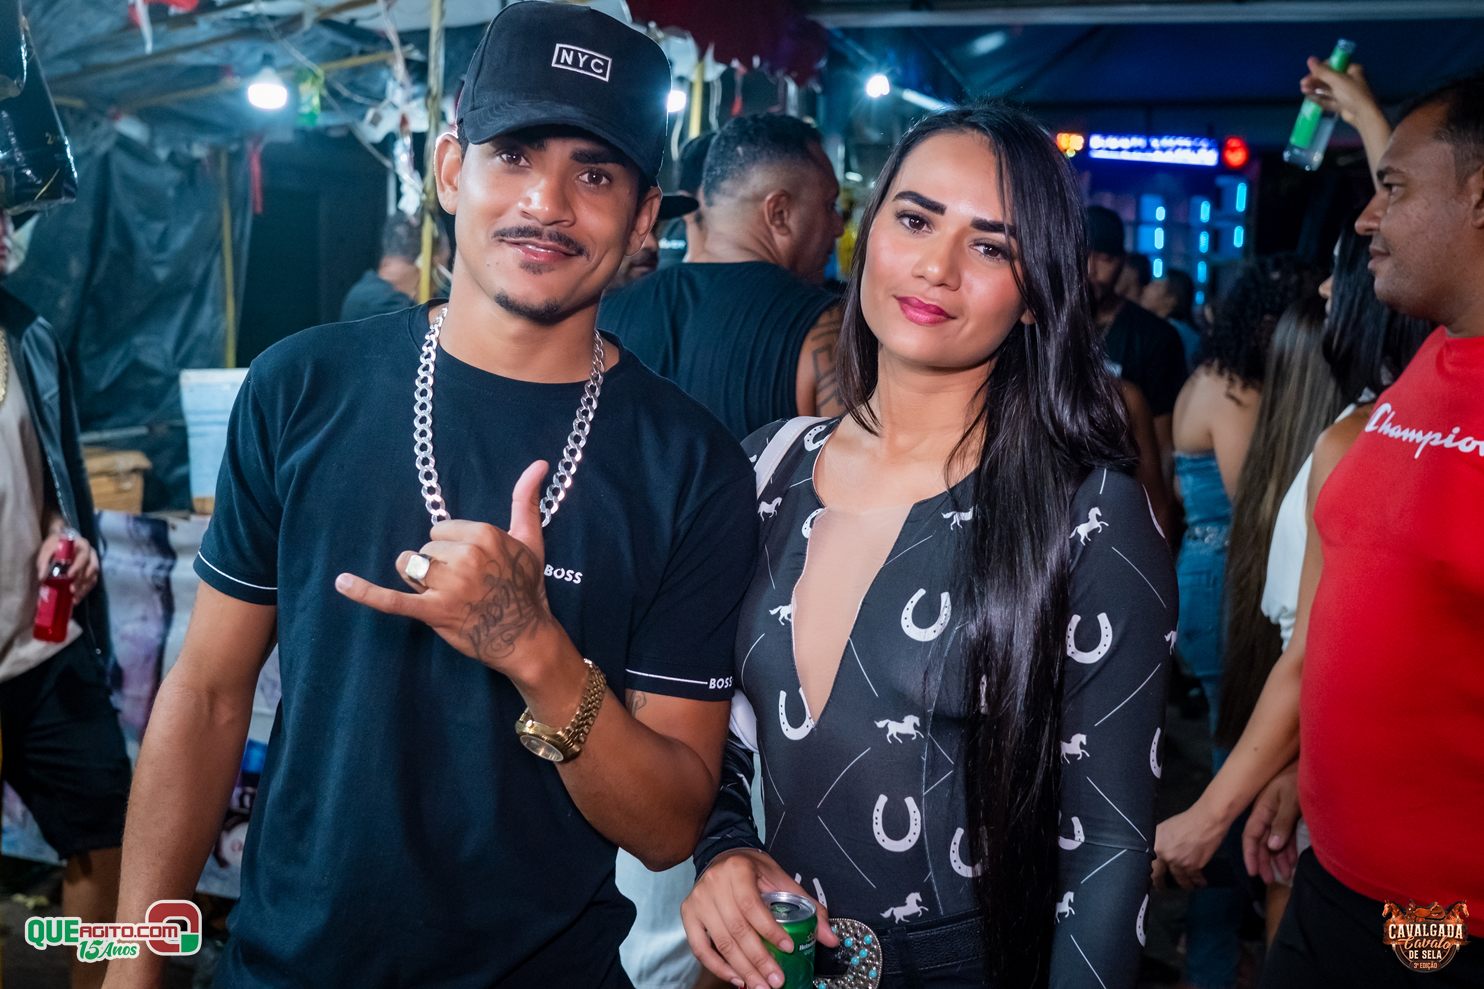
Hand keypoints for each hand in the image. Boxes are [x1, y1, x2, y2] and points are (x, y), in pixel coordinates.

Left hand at [36, 528, 99, 601]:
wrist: (62, 540)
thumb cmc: (55, 544)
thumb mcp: (47, 549)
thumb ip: (43, 561)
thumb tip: (41, 578)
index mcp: (82, 545)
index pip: (83, 556)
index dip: (78, 567)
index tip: (69, 576)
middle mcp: (91, 554)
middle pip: (91, 568)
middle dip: (81, 581)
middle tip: (72, 591)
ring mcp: (93, 563)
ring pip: (93, 577)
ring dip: (84, 588)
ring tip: (74, 599)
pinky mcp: (91, 572)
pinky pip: (92, 582)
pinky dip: (84, 591)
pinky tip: (76, 599)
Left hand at [334, 461, 559, 675]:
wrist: (527, 637)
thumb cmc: (526, 587)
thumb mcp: (530, 539)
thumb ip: (527, 499)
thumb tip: (540, 463)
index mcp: (484, 535)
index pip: (441, 530)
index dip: (452, 548)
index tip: (474, 566)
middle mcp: (465, 557)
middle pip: (425, 549)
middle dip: (437, 566)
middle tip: (466, 586)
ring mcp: (448, 586)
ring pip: (410, 567)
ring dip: (420, 581)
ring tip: (445, 595)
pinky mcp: (434, 612)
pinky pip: (392, 599)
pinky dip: (365, 592)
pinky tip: (341, 582)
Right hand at [682, 849, 838, 988]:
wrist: (724, 856)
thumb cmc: (754, 871)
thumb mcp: (782, 880)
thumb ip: (808, 907)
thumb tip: (831, 939)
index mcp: (738, 870)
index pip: (752, 906)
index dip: (769, 930)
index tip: (788, 949)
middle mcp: (713, 884)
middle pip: (736, 929)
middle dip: (758, 960)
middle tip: (776, 980)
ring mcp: (698, 900)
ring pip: (720, 942)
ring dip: (742, 969)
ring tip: (761, 985)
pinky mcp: (688, 914)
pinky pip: (700, 948)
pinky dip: (719, 967)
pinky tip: (738, 979)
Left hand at [1152, 799, 1228, 889]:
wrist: (1206, 819)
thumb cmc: (1187, 820)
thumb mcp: (1165, 828)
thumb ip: (1159, 841)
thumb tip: (1156, 851)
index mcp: (1154, 843)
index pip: (1145, 863)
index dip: (1147, 872)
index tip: (1148, 878)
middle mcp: (1162, 854)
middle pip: (1157, 875)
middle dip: (1160, 885)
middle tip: (1161, 888)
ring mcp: (1177, 862)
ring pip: (1179, 880)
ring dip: (1184, 885)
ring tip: (1186, 886)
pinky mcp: (1193, 867)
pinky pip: (1194, 879)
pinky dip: (1198, 882)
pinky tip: (1200, 883)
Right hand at [1243, 762, 1300, 882]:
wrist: (1315, 766)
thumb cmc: (1299, 780)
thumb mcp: (1290, 800)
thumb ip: (1282, 822)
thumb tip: (1272, 846)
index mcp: (1262, 809)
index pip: (1251, 835)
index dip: (1250, 854)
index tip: (1253, 872)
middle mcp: (1268, 814)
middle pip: (1262, 842)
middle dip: (1264, 862)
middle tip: (1270, 881)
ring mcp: (1279, 815)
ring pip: (1275, 842)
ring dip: (1278, 859)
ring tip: (1285, 876)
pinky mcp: (1290, 817)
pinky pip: (1286, 838)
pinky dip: (1288, 851)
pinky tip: (1292, 863)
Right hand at [1300, 58, 1380, 127]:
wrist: (1363, 115)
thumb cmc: (1352, 94)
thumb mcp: (1337, 80)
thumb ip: (1322, 71)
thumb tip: (1310, 59)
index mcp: (1351, 69)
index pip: (1332, 66)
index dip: (1319, 69)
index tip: (1309, 75)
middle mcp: (1348, 79)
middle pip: (1328, 78)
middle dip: (1315, 81)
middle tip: (1303, 84)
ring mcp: (1345, 92)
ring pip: (1327, 89)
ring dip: (1315, 89)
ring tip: (1304, 91)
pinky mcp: (1342, 104)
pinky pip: (1328, 99)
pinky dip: (1319, 99)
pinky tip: (1310, 98)